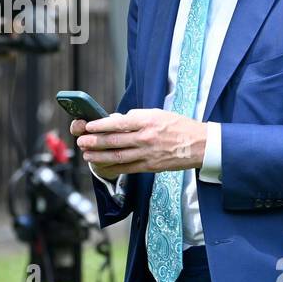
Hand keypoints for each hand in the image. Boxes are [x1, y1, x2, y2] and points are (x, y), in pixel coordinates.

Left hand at [75, 108, 206, 175]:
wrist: (200, 145)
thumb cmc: (179, 126)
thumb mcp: (158, 113)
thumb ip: (136, 117)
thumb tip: (116, 120)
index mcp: (147, 121)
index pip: (119, 123)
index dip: (101, 126)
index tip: (88, 126)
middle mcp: (146, 138)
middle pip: (115, 141)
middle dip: (95, 142)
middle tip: (82, 141)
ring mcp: (148, 154)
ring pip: (118, 156)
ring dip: (99, 156)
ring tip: (86, 155)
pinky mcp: (150, 166)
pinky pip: (127, 168)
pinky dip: (112, 168)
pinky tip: (102, 166)